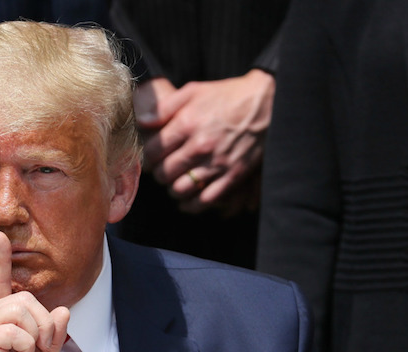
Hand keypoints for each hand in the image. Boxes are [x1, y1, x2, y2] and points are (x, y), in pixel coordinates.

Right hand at [0, 231, 68, 351]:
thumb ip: (53, 332)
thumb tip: (64, 310)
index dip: (1, 258)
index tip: (1, 235)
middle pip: (24, 298)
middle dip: (44, 323)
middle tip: (42, 347)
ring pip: (21, 310)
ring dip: (37, 334)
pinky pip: (15, 331)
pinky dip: (28, 345)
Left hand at [137, 69, 274, 212]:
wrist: (267, 103)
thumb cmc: (227, 96)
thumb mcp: (193, 91)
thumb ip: (164, 107)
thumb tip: (141, 121)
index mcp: (188, 124)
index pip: (153, 152)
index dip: (147, 157)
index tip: (151, 157)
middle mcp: (201, 146)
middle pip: (165, 173)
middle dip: (159, 173)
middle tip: (162, 169)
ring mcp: (218, 163)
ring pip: (181, 189)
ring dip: (173, 189)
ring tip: (175, 182)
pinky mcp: (233, 176)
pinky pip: (206, 200)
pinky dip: (192, 204)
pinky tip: (188, 200)